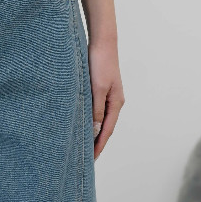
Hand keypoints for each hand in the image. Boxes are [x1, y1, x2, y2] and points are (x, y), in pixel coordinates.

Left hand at [87, 39, 124, 159]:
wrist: (102, 42)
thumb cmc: (100, 63)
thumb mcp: (98, 89)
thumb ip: (96, 110)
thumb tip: (95, 131)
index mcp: (116, 103)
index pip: (107, 131)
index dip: (99, 146)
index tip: (91, 159)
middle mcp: (114, 102)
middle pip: (105, 128)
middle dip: (97, 143)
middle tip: (87, 158)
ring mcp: (108, 96)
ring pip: (100, 120)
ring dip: (94, 133)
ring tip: (85, 146)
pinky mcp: (101, 89)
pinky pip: (96, 110)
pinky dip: (91, 121)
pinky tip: (84, 124)